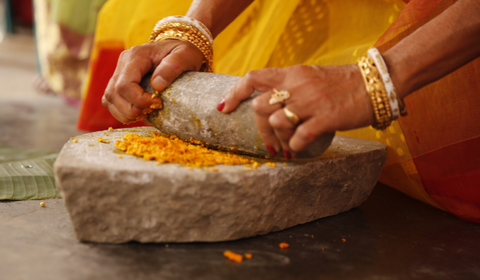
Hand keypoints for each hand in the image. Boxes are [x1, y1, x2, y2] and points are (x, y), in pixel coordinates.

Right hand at [102, 40, 203, 123]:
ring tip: (145, 113)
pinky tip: (138, 113)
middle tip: (152, 110)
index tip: (158, 103)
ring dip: (125, 113)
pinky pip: (111, 101)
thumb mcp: (185, 55)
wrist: (178, 51)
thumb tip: (157, 85)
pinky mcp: (118, 81)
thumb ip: (173, 66)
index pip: (125, 84)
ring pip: (109, 99)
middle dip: (132, 109)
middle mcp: (123, 62)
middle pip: (114, 93)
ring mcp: (119, 72)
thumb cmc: (183, 53)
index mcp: (136, 55)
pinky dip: (122, 112)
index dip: (138, 100)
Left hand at [218, 65, 374, 157]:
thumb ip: (290, 86)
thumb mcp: (311, 76)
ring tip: (287, 147)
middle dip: (260, 129)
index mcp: (291, 74)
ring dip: (278, 139)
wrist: (376, 83)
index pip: (253, 78)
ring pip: (277, 122)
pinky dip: (295, 146)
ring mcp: (311, 102)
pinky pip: (299, 136)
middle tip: (270, 143)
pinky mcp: (326, 117)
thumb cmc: (343, 83)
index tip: (225, 108)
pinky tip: (299, 148)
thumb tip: (270, 105)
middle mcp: (297, 85)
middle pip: (260, 107)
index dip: (235, 93)